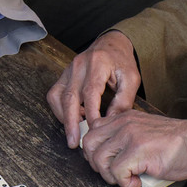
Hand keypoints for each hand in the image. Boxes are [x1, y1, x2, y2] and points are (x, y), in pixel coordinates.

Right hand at [47, 30, 141, 147]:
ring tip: (76, 131)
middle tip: (74, 142)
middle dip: (70, 122)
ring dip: (64, 117)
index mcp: (97, 63)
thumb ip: (123, 101)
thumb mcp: (131, 79)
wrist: (110, 44)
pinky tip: (74, 117)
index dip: (90, 113)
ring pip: (57, 97)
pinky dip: (61, 110)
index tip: (94, 130)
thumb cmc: (121, 62)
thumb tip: (110, 123)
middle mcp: (79, 65)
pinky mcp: (62, 76)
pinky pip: (55, 95)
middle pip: (69, 96)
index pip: (90, 91)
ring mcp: (68, 70)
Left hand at [80, 110, 186, 186]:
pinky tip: (137, 182)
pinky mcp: (138, 151)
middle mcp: (123, 123)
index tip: (107, 163)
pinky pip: (116, 172)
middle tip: (113, 173)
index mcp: (123, 118)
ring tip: (126, 179)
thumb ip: (124, 136)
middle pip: (88, 145)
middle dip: (97, 164)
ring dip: (110, 176)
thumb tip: (106, 156)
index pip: (92, 131)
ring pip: (99, 160)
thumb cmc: (176, 143)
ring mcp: (129, 136)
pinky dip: (125, 183)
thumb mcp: (143, 131)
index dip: (94, 151)